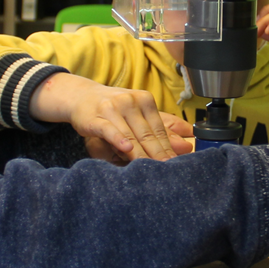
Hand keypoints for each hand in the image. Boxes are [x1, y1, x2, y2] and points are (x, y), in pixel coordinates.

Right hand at [29, 73, 191, 160]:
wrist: (82, 96)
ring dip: (141, 154)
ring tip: (151, 169)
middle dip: (158, 155)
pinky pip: (109, 130)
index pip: (159, 129)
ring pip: (130, 135)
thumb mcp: (138, 113)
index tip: (175, 165)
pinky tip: (126, 148)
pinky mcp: (95, 117)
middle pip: (147, 134)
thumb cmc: (114, 107)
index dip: (168, 149)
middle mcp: (130, 101)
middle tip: (168, 171)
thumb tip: (187, 145)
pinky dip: (118, 139)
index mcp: (144, 99)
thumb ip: (162, 128)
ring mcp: (112, 108)